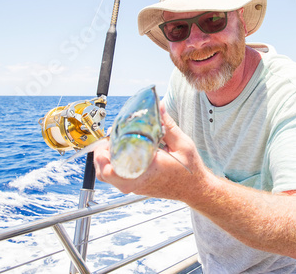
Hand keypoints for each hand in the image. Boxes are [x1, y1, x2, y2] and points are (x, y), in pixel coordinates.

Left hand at [93, 102, 209, 199]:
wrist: (195, 189)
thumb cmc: (190, 171)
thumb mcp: (183, 144)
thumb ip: (168, 126)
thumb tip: (158, 107)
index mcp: (147, 171)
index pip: (115, 168)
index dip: (106, 152)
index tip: (109, 138)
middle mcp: (137, 182)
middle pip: (104, 173)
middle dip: (100, 155)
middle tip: (108, 139)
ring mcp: (135, 186)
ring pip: (107, 178)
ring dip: (104, 162)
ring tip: (111, 145)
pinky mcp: (136, 187)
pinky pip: (115, 179)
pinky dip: (111, 166)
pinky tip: (120, 153)